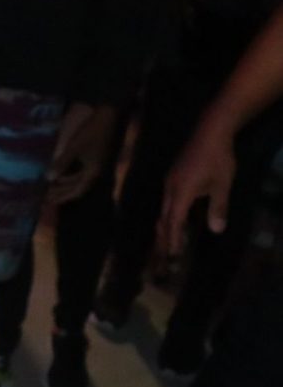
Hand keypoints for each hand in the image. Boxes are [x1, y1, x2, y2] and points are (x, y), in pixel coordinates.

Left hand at [45, 103, 117, 204]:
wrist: (106, 117)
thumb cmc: (90, 133)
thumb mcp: (73, 148)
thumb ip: (62, 163)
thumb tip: (48, 178)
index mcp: (92, 172)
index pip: (76, 191)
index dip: (63, 198)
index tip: (49, 203)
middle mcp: (94, 172)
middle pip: (77, 188)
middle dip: (61, 193)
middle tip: (46, 197)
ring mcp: (94, 165)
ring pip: (78, 180)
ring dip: (64, 184)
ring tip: (50, 187)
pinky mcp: (92, 158)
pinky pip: (79, 172)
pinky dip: (68, 175)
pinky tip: (59, 173)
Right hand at [159, 122, 234, 254]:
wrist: (210, 131)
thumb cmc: (219, 158)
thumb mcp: (222, 184)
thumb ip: (218, 208)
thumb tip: (216, 230)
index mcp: (181, 192)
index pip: (174, 221)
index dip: (173, 240)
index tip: (173, 256)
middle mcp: (170, 188)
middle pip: (163, 217)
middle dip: (164, 238)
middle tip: (165, 256)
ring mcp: (170, 181)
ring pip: (163, 209)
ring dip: (165, 226)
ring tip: (167, 242)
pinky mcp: (173, 176)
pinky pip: (167, 200)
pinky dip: (169, 214)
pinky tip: (175, 218)